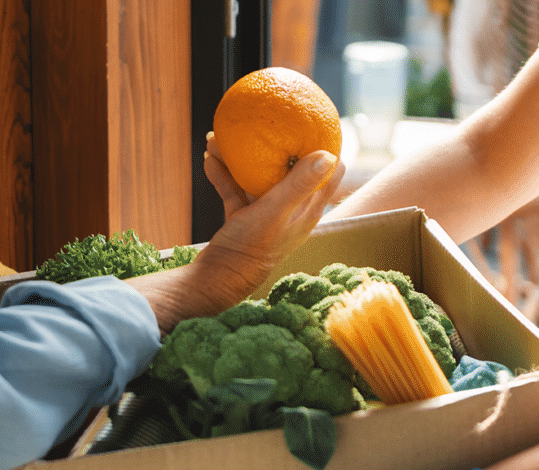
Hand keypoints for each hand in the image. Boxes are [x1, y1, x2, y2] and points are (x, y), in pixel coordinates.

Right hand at [197, 133, 344, 298]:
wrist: (218, 279)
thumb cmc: (250, 248)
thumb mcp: (275, 211)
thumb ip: (299, 184)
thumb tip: (329, 154)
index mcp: (306, 209)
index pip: (330, 173)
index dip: (327, 147)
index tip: (314, 123)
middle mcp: (289, 210)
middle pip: (289, 168)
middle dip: (276, 144)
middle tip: (266, 120)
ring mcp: (265, 213)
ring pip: (256, 177)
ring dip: (240, 157)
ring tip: (220, 136)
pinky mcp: (243, 217)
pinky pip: (234, 189)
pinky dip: (223, 174)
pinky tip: (209, 158)